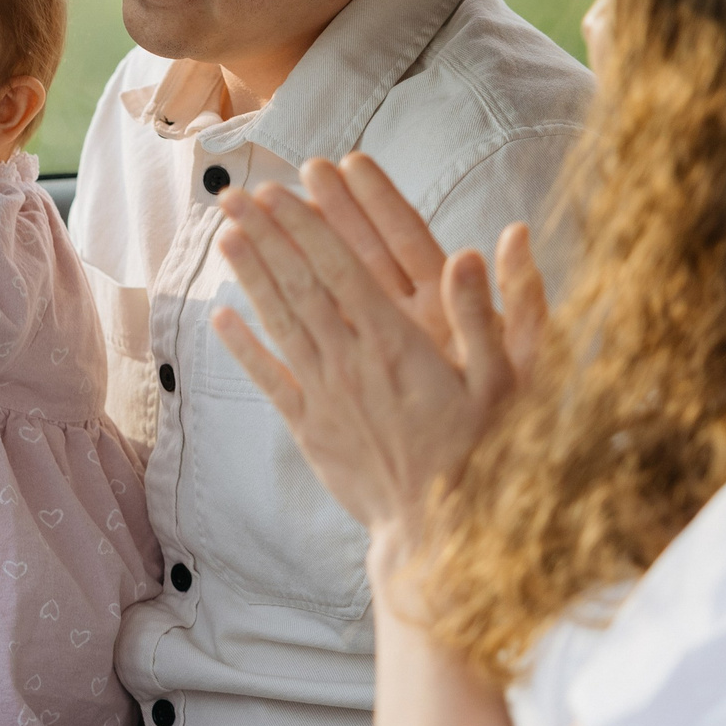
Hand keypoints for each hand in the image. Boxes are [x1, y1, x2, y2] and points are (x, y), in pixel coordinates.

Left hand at [210, 154, 545, 554]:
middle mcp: (353, 363)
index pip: (342, 270)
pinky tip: (220, 318)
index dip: (307, 227)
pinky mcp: (311, 429)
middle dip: (268, 235)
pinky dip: (244, 348)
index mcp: (399, 344)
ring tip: (225, 234)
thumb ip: (485, 315)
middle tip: (236, 194)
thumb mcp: (506, 382)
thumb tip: (472, 251)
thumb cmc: (483, 454)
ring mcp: (326, 396)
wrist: (440, 534)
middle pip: (300, 286)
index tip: (281, 191)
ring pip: (280, 323)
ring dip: (250, 276)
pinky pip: (269, 381)